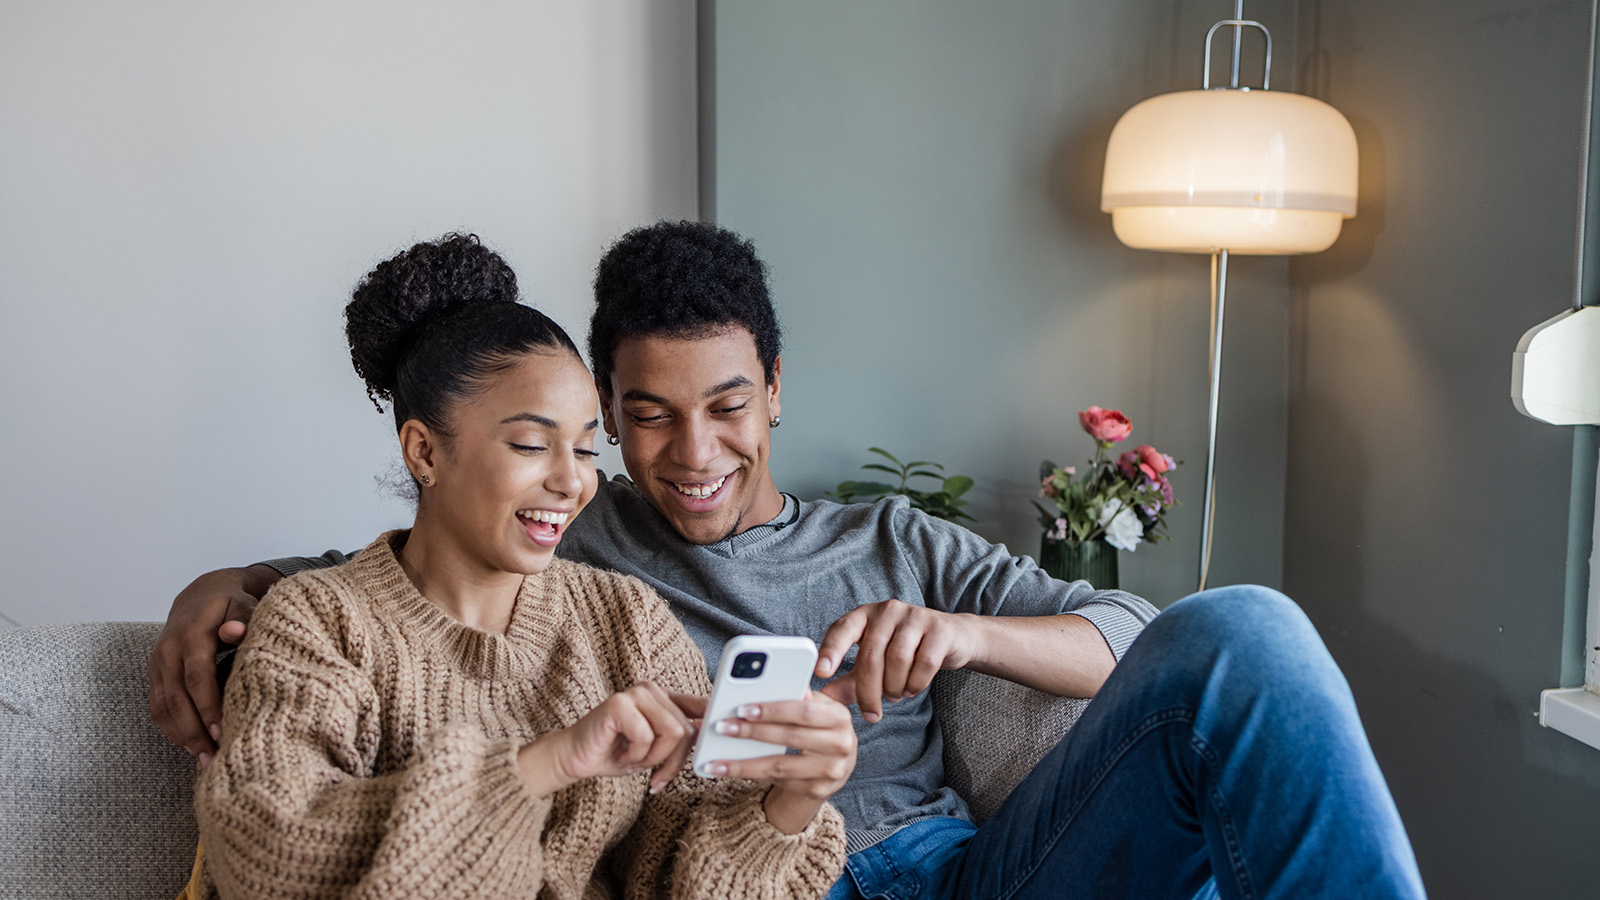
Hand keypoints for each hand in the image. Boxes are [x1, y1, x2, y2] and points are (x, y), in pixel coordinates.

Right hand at [148, 565, 275, 761]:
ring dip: (181, 735)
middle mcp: (168, 651)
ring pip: (162, 706)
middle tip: (213, 758)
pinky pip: (157, 706)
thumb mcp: (242, 604)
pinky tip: (189, 746)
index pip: (197, 676)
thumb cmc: (231, 604)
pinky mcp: (155, 674)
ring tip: (204, 760)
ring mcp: (157, 664)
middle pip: (176, 698)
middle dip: (193, 730)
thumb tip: (235, 632)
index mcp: (191, 635)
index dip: (208, 706)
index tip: (222, 732)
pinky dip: (170, 728)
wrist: (200, 595)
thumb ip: (243, 618)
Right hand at [519, 682, 699, 797]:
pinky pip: (646, 736)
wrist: (574, 758)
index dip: (713, 720)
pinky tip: (621, 754)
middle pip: (686, 729)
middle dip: (672, 761)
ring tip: (633, 759)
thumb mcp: (655, 749)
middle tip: (655, 775)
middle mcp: (651, 690)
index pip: (699, 706)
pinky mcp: (619, 705)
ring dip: (654, 758)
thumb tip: (705, 732)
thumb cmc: (615, 753)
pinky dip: (636, 756)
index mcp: (663, 697)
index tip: (724, 733)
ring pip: (672, 732)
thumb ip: (678, 739)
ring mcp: (635, 695)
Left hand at [700, 690, 855, 833]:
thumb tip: (782, 681)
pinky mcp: (818, 791)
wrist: (836, 763)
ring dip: (743, 764)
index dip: (772, 710)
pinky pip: (779, 782)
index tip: (743, 708)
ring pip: (780, 767)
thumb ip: (799, 695)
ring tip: (715, 761)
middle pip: (790, 738)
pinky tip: (730, 771)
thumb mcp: (816, 707)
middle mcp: (841, 745)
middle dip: (752, 732)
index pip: (803, 711)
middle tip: (722, 727)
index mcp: (840, 717)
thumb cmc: (819, 727)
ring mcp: (831, 771)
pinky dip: (751, 776)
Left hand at [815, 599, 976, 722]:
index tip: (821, 672)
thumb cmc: (905, 650)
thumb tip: (823, 701)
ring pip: (897, 659)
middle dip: (869, 690)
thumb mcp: (874, 663)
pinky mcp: (939, 629)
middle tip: (871, 712)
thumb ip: (849, 681)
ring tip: (894, 695)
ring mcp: (915, 616)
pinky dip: (915, 684)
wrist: (952, 637)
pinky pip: (924, 663)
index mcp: (865, 615)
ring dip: (894, 687)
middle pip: (871, 654)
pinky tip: (911, 688)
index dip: (831, 650)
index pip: (842, 629)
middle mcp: (888, 610)